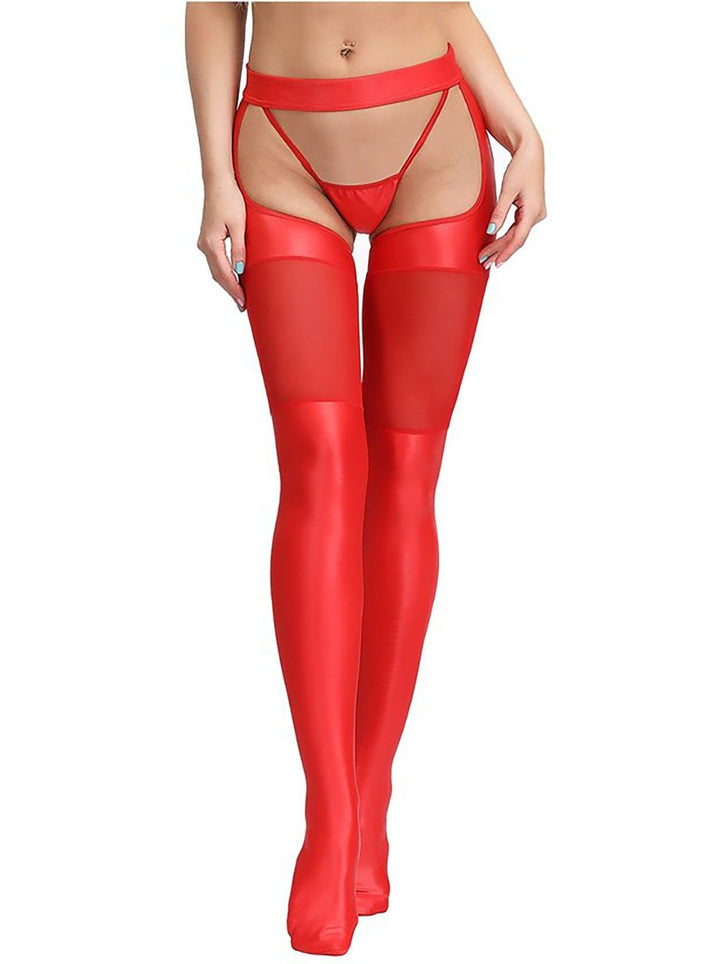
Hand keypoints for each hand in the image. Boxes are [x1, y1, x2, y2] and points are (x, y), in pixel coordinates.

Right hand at [197, 178, 246, 309]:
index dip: (234, 290)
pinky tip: (233, 278)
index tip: (243, 303)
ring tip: (240, 296)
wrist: (218, 181)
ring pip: (216, 270)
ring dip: (227, 283)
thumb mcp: (239, 225)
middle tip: (243, 305)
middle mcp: (204, 245)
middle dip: (230, 291)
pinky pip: (215, 262)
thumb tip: (239, 270)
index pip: (224, 274)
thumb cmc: (230, 199)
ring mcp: (204, 242)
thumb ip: (239, 248)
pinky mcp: (208, 239)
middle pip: (218, 275)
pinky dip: (224, 273)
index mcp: (211, 243)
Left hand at [478, 137, 545, 268]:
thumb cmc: (521, 168)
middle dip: (500, 251)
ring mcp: (536, 213)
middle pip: (516, 239)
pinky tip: (497, 244)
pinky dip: (507, 236)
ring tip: (488, 257)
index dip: (505, 252)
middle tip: (484, 262)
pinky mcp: (531, 210)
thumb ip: (499, 212)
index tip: (494, 263)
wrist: (530, 152)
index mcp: (534, 211)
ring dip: (502, 246)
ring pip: (517, 235)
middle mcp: (537, 214)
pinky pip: (518, 227)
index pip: (518, 239)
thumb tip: (490, 231)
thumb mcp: (508, 191)